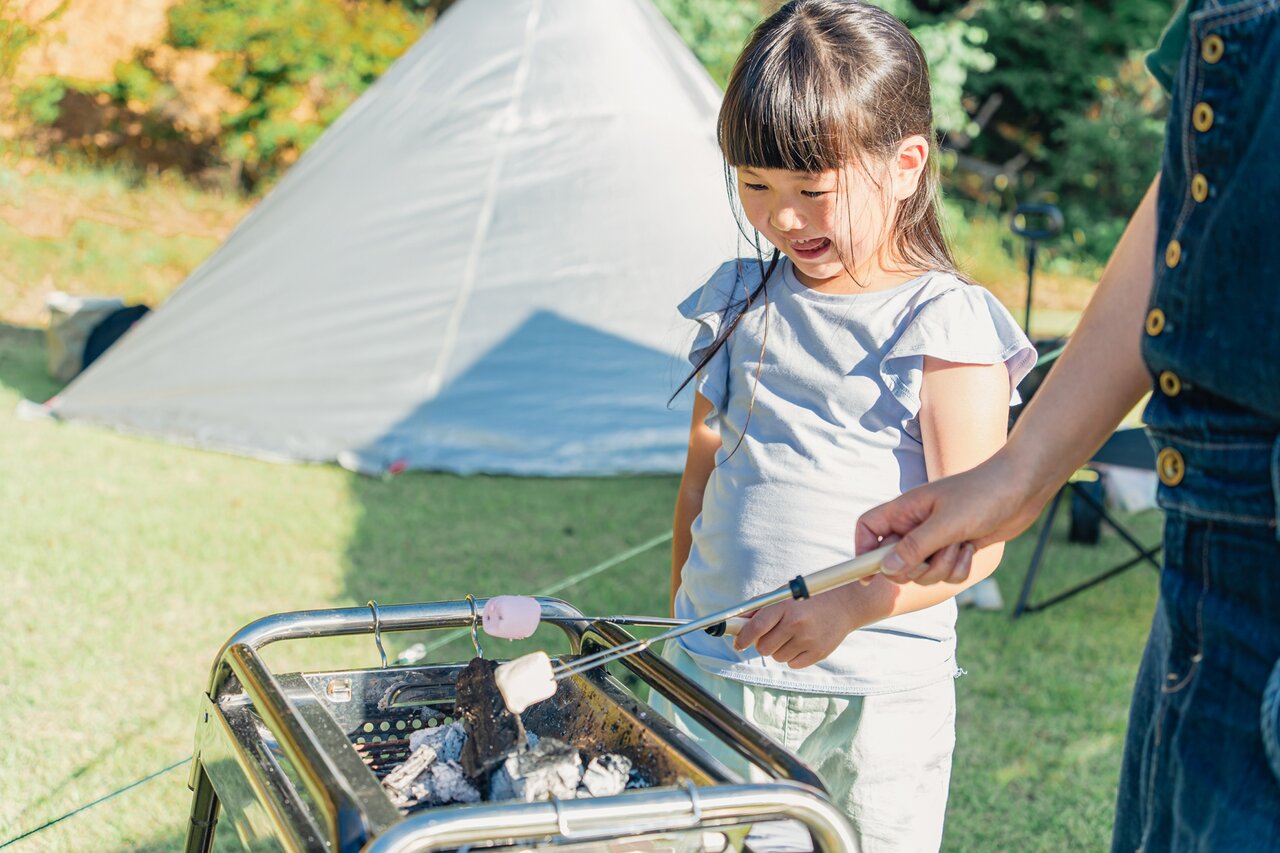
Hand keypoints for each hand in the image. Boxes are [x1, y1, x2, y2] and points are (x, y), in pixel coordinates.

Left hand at [732, 589, 858, 668]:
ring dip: (778, 649)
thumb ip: (759, 607)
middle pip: (763, 647)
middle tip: (770, 635)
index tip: (738, 644)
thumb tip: (737, 619)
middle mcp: (796, 623)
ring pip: (777, 657)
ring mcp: (808, 639)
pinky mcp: (818, 652)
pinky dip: (792, 657)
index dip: (742, 638)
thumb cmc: (808, 599)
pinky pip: (792, 664)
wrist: (844, 604)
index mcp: (785, 606)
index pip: (756, 627)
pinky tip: (802, 642)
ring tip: (791, 636)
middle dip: (762, 644)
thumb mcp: (784, 595)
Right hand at [855, 451, 1052, 584]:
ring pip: (923, 572)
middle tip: (934, 557)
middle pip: (895, 561)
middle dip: (916, 567)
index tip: (866, 576)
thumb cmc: (982, 495)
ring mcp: (936, 538)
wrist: (1022, 488)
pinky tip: (972, 549)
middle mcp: (916, 525)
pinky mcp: (955, 549)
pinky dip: (959, 568)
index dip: (862, 551)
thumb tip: (886, 569)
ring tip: (961, 545)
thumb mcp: (946, 524)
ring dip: (943, 567)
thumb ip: (915, 548)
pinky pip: (946, 574)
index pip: (868, 529)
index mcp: (905, 510)